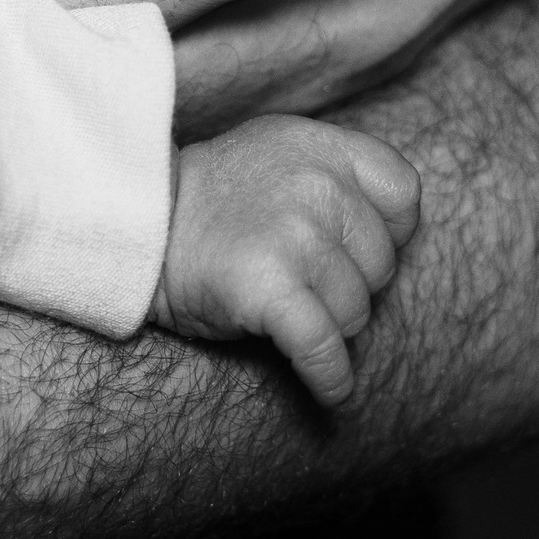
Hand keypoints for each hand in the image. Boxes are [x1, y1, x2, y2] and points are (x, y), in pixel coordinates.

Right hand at [151, 117, 419, 405]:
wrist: (136, 228)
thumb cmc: (210, 203)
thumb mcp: (276, 154)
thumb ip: (334, 175)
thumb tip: (395, 234)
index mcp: (321, 148)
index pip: (403, 194)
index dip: (388, 232)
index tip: (354, 251)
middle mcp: (315, 184)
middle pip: (380, 265)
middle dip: (349, 287)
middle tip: (298, 283)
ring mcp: (294, 234)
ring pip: (355, 312)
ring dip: (327, 326)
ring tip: (281, 309)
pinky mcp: (269, 288)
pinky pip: (323, 347)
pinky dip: (330, 377)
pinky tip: (331, 391)